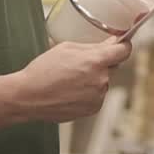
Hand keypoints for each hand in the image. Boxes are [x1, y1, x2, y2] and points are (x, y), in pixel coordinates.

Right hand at [16, 37, 131, 122]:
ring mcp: (98, 97)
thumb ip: (93, 46)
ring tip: (70, 79)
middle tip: (80, 64)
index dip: (123, 46)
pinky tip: (70, 90)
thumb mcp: (67, 48)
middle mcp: (101, 80)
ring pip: (103, 82)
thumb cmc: (43, 70)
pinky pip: (96, 96)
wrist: (28, 96)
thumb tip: (111, 43)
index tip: (121, 44)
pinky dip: (88, 93)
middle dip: (101, 64)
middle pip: (112, 67)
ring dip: (93, 79)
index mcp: (96, 62)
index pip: (124, 51)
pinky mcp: (92, 109)